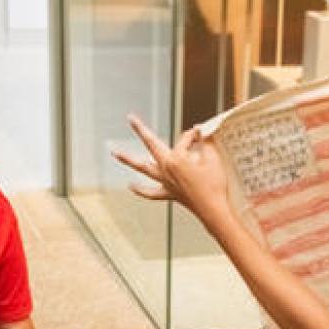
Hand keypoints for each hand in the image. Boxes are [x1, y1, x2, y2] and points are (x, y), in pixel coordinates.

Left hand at [114, 119, 229, 221]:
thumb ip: (207, 141)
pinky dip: (140, 189)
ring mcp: (165, 182)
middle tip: (130, 118)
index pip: (184, 140)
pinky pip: (151, 192)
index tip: (201, 134)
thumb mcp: (213, 158)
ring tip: (114, 153)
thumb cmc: (214, 185)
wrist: (213, 210)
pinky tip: (131, 186)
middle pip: (151, 144)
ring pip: (143, 168)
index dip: (194, 135)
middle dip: (140, 130)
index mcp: (177, 158)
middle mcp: (166, 168)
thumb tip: (201, 131)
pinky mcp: (168, 194)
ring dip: (128, 160)